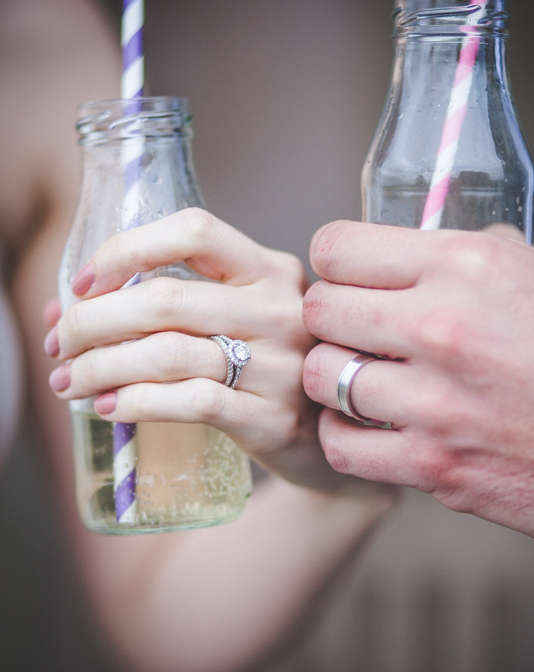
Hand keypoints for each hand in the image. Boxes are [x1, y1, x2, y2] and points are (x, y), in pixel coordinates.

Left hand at [45, 208, 350, 490]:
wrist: (334, 440)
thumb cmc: (269, 371)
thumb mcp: (240, 321)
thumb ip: (169, 306)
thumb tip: (64, 309)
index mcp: (272, 270)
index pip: (194, 230)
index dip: (127, 248)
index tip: (84, 283)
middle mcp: (282, 310)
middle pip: (166, 298)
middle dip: (93, 321)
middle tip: (61, 346)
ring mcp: (283, 366)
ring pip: (168, 353)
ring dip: (100, 367)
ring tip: (70, 382)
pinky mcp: (275, 419)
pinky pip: (190, 402)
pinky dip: (136, 403)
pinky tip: (108, 409)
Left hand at [303, 221, 533, 550]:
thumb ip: (495, 248)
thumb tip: (437, 242)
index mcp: (468, 265)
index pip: (339, 247)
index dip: (336, 262)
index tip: (348, 277)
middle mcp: (440, 325)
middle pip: (319, 309)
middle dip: (331, 318)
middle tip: (355, 331)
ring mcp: (434, 401)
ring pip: (321, 376)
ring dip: (335, 379)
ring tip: (362, 382)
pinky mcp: (433, 464)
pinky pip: (341, 446)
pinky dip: (345, 438)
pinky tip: (369, 429)